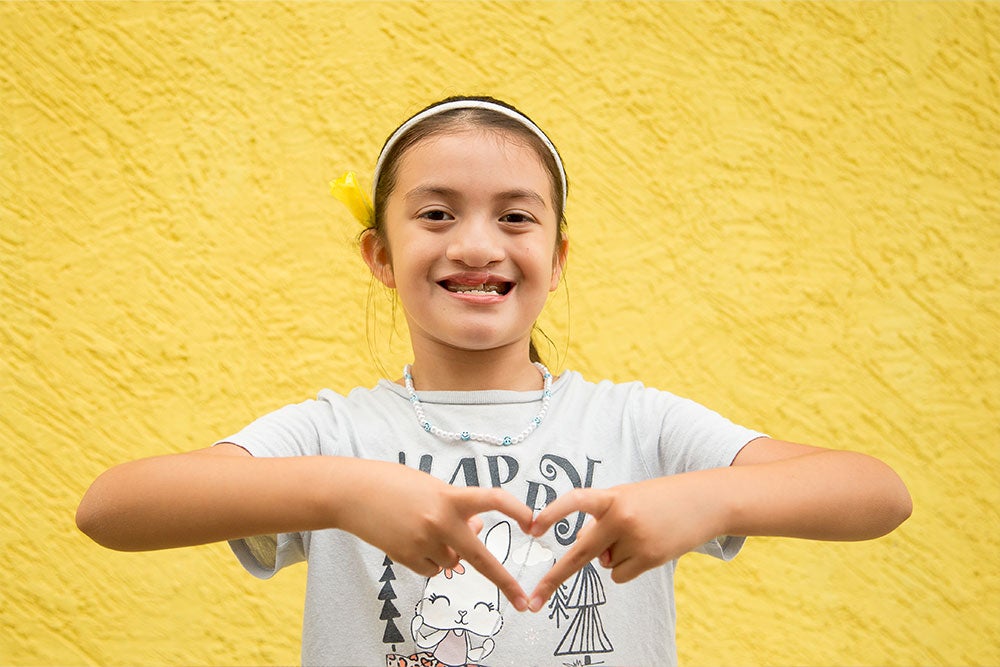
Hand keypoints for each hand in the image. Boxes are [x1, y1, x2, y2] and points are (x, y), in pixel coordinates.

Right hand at [332, 459, 533, 610]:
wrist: (351, 493)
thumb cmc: (394, 484)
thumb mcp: (431, 488)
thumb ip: (457, 508)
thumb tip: (476, 532)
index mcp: (450, 497)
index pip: (493, 501)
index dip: (518, 511)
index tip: (536, 523)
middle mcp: (440, 522)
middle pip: (481, 557)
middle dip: (505, 582)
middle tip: (523, 601)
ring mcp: (422, 542)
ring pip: (452, 563)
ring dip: (448, 554)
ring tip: (422, 529)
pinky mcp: (405, 557)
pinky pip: (432, 570)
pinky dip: (430, 561)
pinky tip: (411, 540)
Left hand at [526, 471, 728, 611]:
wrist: (706, 501)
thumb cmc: (659, 498)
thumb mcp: (627, 498)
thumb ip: (602, 520)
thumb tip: (590, 556)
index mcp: (611, 496)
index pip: (575, 501)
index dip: (553, 514)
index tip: (532, 528)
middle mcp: (621, 518)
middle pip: (579, 553)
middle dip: (554, 578)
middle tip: (534, 599)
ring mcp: (636, 540)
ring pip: (604, 564)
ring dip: (614, 555)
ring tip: (641, 533)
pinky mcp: (651, 558)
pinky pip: (620, 574)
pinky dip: (627, 567)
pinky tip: (647, 548)